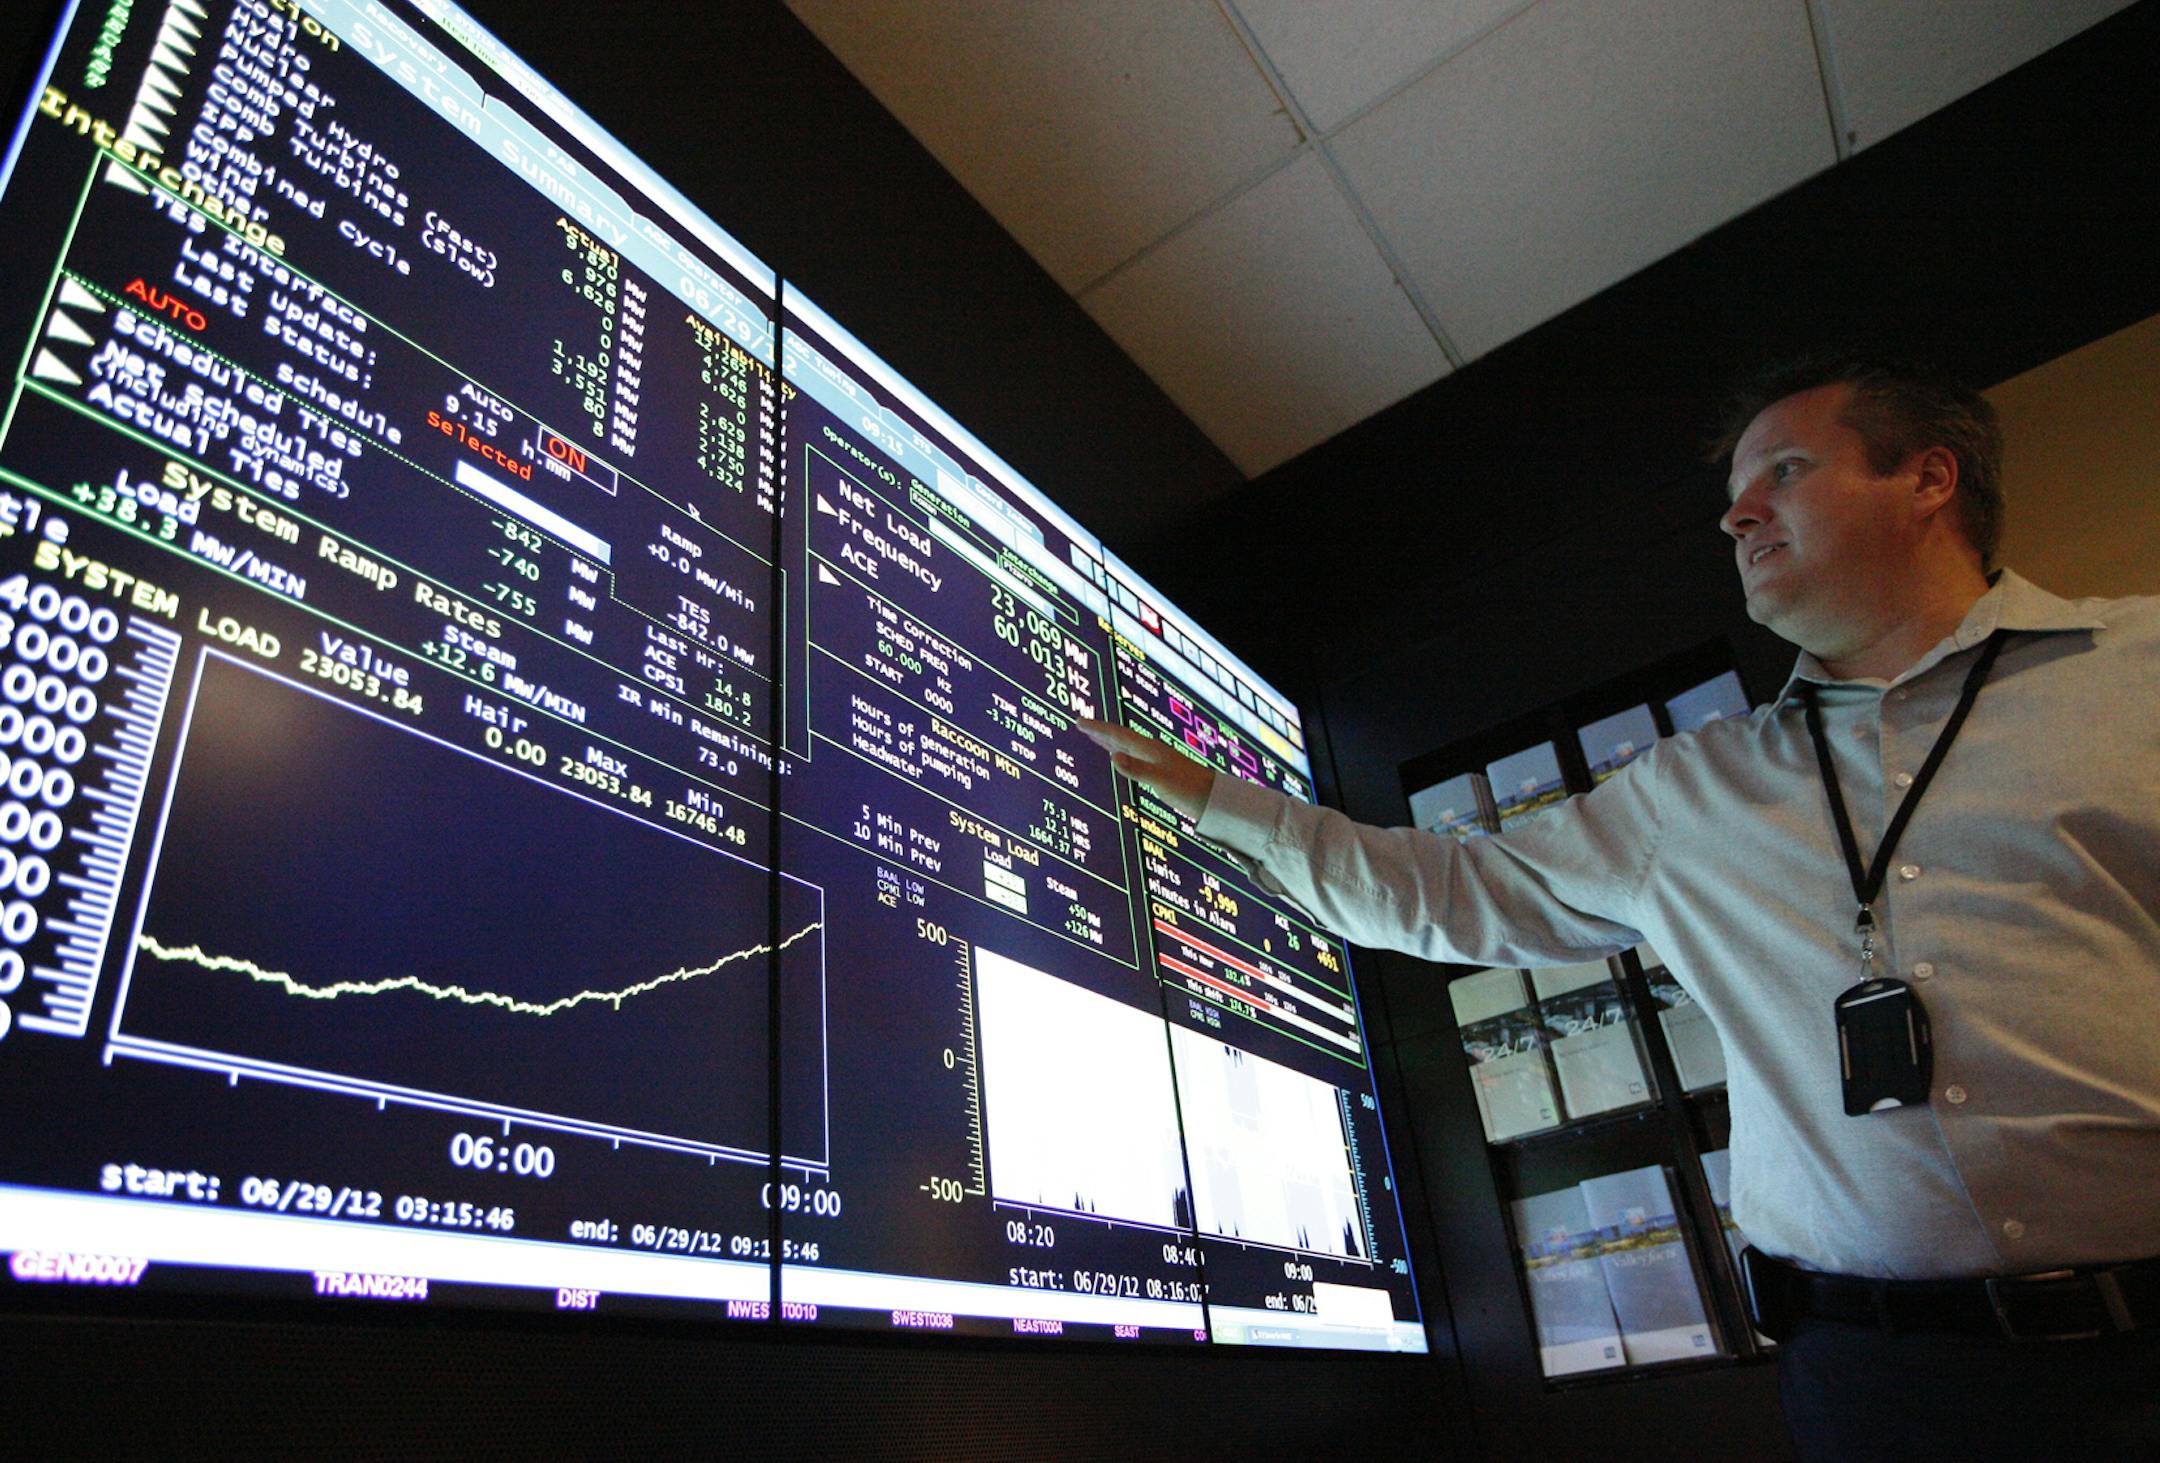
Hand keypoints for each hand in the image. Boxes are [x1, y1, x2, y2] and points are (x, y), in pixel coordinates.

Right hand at [1075, 718, 1214, 820]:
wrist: (1213, 798)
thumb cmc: (1189, 789)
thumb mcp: (1160, 780)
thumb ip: (1137, 770)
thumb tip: (1113, 757)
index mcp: (1148, 749)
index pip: (1117, 734)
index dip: (1097, 728)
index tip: (1079, 721)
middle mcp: (1150, 751)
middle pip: (1120, 737)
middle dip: (1099, 731)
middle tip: (1082, 724)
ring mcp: (1155, 760)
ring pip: (1126, 746)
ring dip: (1109, 741)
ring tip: (1094, 737)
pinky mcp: (1159, 771)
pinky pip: (1134, 757)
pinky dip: (1121, 754)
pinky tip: (1120, 758)